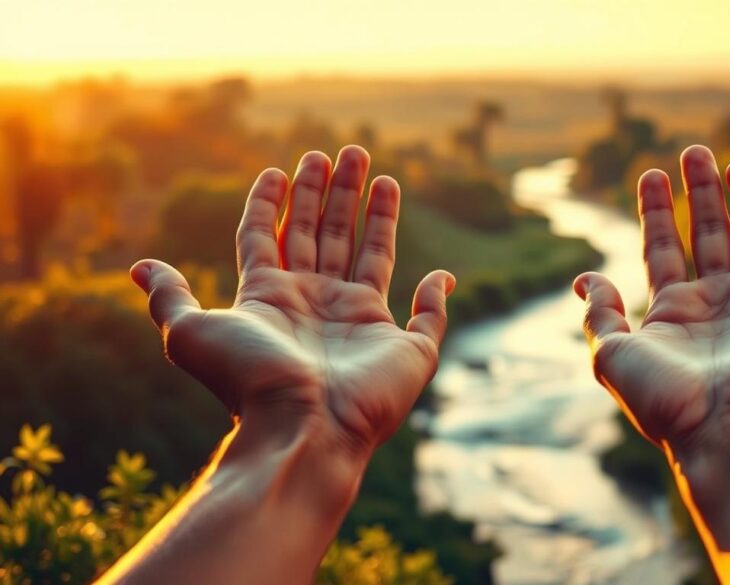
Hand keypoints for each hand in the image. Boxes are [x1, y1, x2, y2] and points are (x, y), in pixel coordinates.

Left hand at [130, 147, 453, 458]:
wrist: (303, 426)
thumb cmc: (249, 381)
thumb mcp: (190, 333)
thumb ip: (170, 297)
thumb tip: (139, 266)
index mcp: (272, 298)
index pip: (271, 236)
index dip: (272, 202)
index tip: (279, 169)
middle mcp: (317, 304)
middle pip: (324, 233)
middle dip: (332, 191)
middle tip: (345, 151)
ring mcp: (362, 324)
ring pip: (371, 253)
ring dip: (375, 212)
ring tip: (378, 170)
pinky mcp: (405, 347)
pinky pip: (427, 317)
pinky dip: (435, 295)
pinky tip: (439, 273)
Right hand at [574, 145, 729, 447]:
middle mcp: (713, 307)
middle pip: (705, 235)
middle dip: (700, 192)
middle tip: (694, 151)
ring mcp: (669, 325)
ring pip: (659, 254)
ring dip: (656, 213)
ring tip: (653, 172)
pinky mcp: (626, 348)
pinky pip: (602, 315)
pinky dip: (593, 295)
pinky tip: (589, 276)